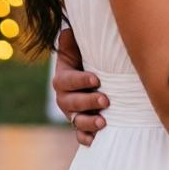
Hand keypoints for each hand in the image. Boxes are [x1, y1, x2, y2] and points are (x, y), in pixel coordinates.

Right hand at [52, 28, 108, 146]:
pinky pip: (80, 134)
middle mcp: (65, 97)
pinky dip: (86, 138)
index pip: (67, 80)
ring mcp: (72, 112)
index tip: (96, 79)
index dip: (80, 80)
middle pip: (71, 102)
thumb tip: (69, 29)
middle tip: (105, 99)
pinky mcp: (81, 124)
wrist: (95, 74)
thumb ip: (73, 39)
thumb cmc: (89, 57)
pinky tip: (95, 140)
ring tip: (103, 122)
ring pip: (76, 120)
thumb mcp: (80, 46)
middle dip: (88, 101)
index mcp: (63, 78)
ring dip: (88, 122)